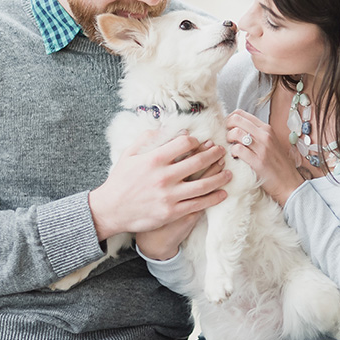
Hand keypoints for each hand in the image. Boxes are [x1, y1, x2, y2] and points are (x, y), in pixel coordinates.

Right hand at [88, 133, 229, 241]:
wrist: (110, 210)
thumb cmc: (120, 180)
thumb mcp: (128, 154)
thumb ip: (146, 138)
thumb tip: (163, 127)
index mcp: (154, 159)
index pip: (184, 144)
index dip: (195, 141)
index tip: (200, 142)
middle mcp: (164, 176)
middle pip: (198, 162)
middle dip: (214, 154)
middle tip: (222, 151)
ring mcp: (169, 196)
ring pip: (203, 184)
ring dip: (219, 176)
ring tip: (228, 172)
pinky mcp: (172, 212)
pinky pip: (198, 204)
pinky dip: (213, 198)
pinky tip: (222, 193)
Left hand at [226, 109, 304, 205]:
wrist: (289, 183)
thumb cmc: (278, 165)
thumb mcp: (270, 143)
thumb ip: (256, 134)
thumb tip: (237, 128)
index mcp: (266, 129)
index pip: (241, 113)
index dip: (230, 119)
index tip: (228, 127)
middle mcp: (264, 135)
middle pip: (236, 120)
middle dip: (226, 127)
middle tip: (227, 137)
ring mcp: (262, 148)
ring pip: (235, 133)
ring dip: (229, 140)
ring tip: (232, 148)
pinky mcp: (258, 161)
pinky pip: (238, 149)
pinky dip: (232, 153)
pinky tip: (235, 157)